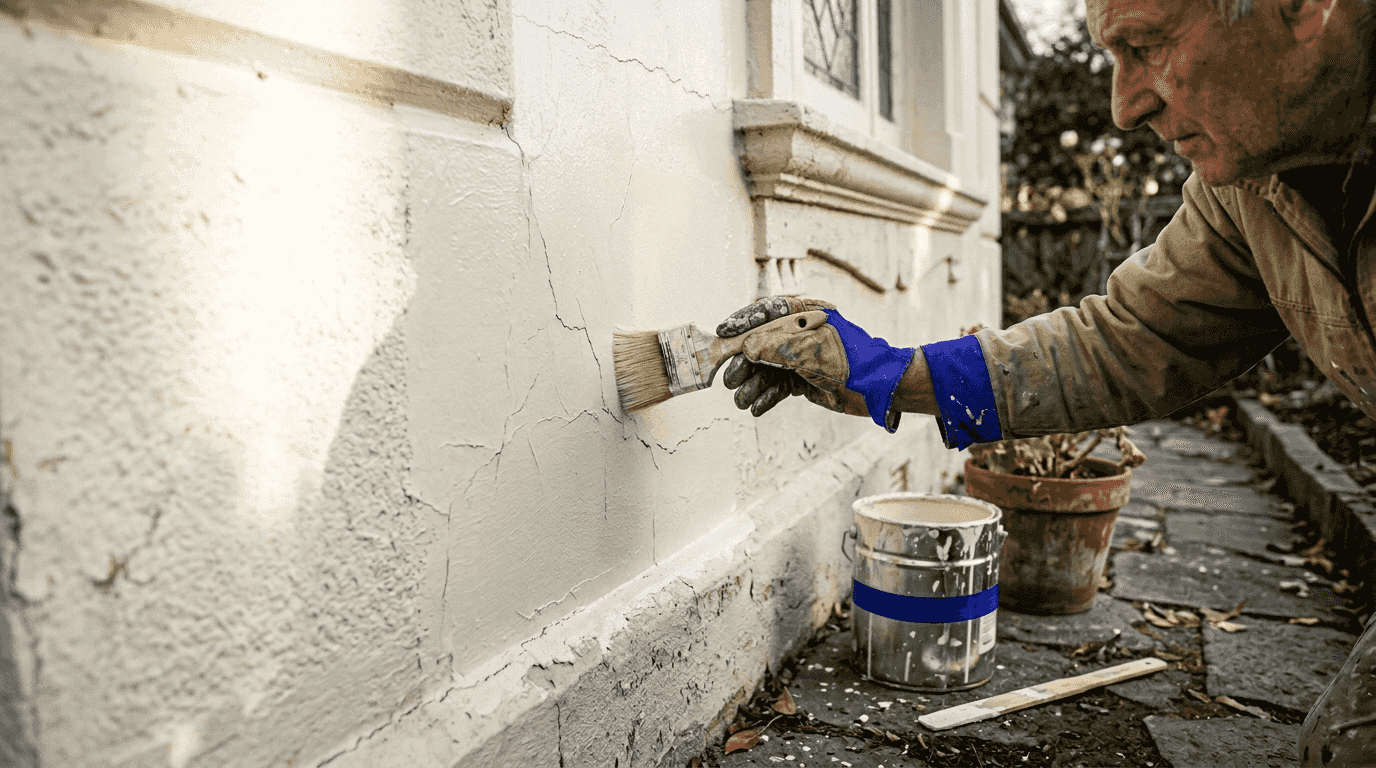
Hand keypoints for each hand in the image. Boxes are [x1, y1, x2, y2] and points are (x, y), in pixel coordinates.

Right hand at [718, 298, 915, 430]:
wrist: (880, 388)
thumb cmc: (850, 360)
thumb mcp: (808, 350)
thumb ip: (774, 346)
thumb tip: (745, 347)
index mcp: (804, 315)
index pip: (765, 313)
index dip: (742, 323)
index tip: (722, 332)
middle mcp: (800, 334)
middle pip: (761, 345)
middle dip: (743, 363)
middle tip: (729, 378)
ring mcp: (802, 357)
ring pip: (767, 369)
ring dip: (752, 384)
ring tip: (741, 399)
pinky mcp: (806, 379)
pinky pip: (779, 386)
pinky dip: (767, 397)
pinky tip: (757, 407)